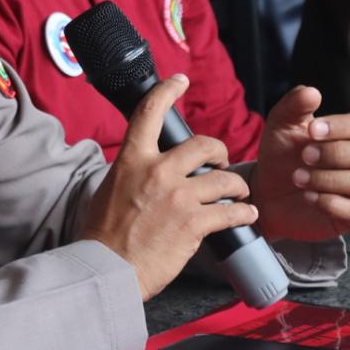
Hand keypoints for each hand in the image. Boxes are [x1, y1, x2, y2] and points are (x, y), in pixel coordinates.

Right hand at [80, 74, 257, 299]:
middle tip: (220, 163)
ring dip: (237, 187)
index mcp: (132, 160)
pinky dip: (243, 214)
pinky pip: (230, 212)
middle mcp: (157, 172)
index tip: (179, 81)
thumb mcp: (110, 188)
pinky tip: (246, 216)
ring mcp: (178, 197)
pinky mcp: (194, 224)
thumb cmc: (103, 234)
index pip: (150, 113)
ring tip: (239, 195)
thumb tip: (145, 169)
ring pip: (224, 180)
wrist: (107, 268)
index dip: (167, 91)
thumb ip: (132, 173)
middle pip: (203, 145)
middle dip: (219, 152)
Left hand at [251, 86, 349, 241]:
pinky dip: (330, 203)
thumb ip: (294, 105)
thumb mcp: (281, 125)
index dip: (340, 127)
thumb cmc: (282, 155)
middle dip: (334, 154)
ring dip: (327, 179)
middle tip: (304, 156)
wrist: (267, 192)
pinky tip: (308, 196)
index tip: (311, 130)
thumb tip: (312, 92)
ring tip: (299, 177)